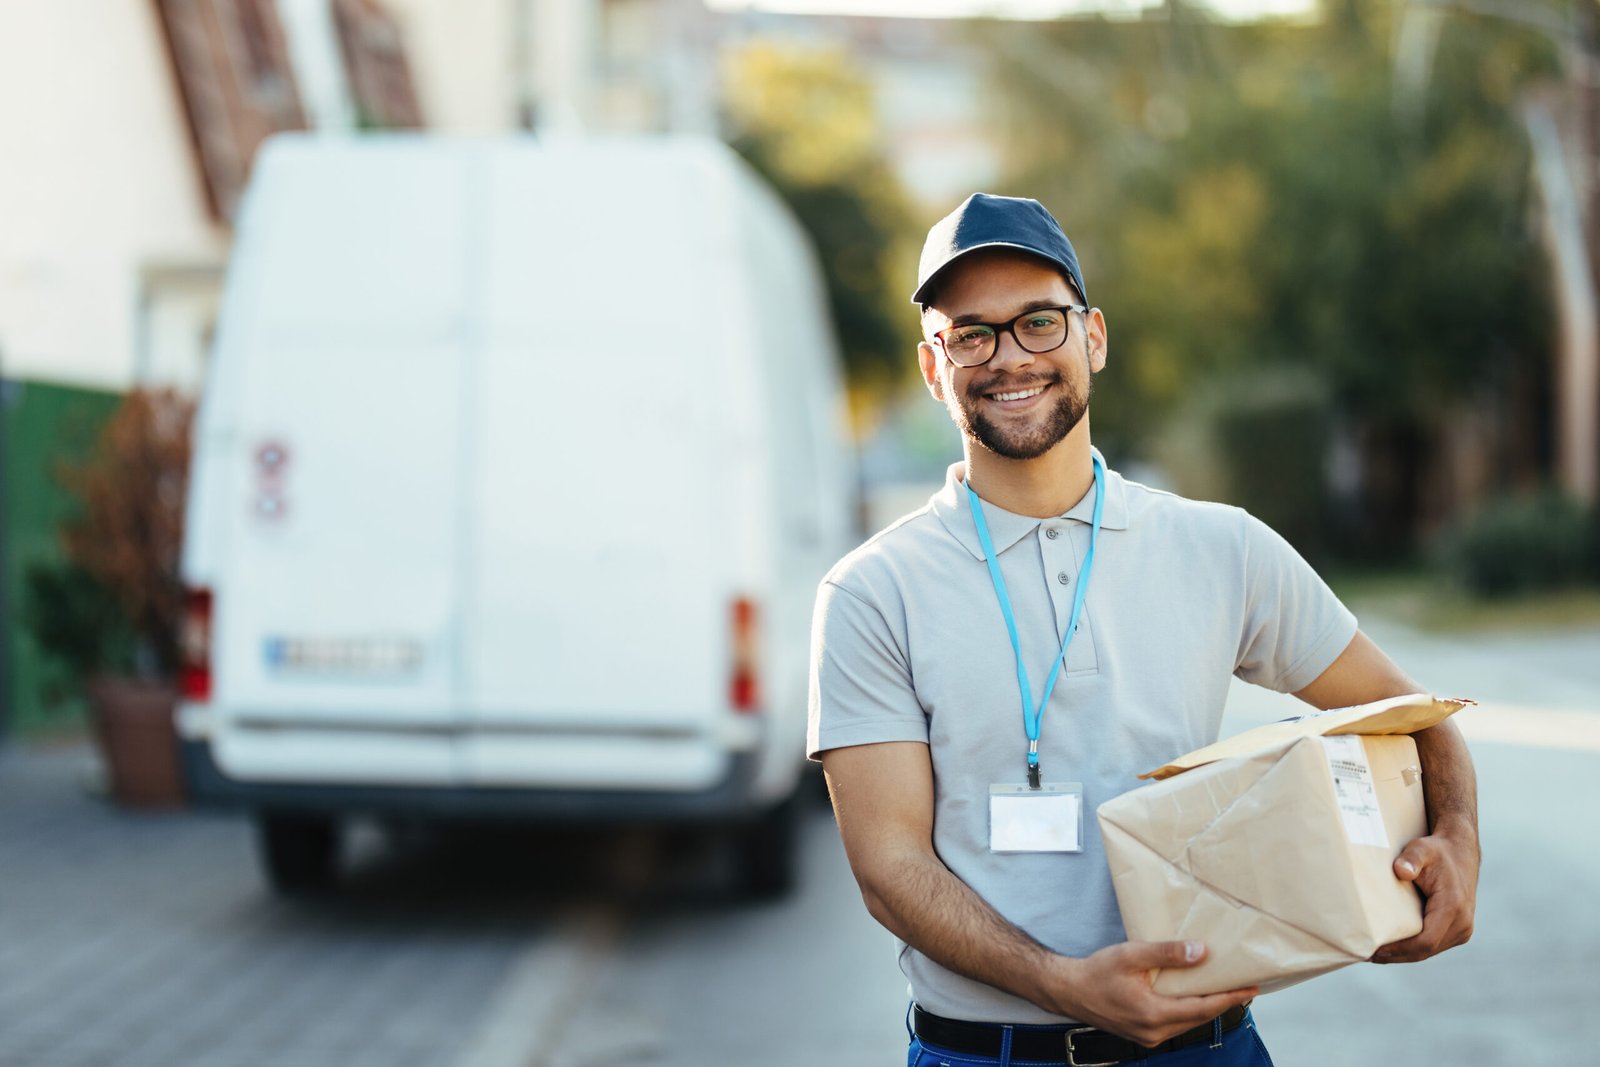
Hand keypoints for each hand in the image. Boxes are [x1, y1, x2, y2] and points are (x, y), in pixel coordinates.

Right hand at [1055, 941, 1257, 1047]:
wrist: (1068, 990)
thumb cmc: (1096, 972)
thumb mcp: (1132, 955)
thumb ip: (1167, 954)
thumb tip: (1201, 952)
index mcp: (1154, 1014)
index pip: (1204, 1008)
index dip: (1230, 998)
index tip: (1251, 988)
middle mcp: (1155, 1031)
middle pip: (1200, 1018)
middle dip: (1224, 1002)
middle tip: (1245, 987)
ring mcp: (1149, 1036)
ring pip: (1188, 1023)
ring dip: (1206, 1008)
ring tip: (1224, 990)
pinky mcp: (1143, 1034)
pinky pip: (1175, 1024)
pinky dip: (1189, 1011)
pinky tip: (1193, 998)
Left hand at [1373, 822, 1478, 963]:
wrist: (1459, 851)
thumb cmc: (1436, 851)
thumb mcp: (1422, 849)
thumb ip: (1411, 859)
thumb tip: (1401, 871)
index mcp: (1453, 908)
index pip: (1426, 941)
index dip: (1399, 950)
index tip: (1375, 950)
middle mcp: (1463, 923)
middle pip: (1425, 951)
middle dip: (1396, 956)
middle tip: (1366, 955)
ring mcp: (1463, 929)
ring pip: (1429, 951)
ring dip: (1403, 955)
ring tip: (1374, 955)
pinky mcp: (1458, 930)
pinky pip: (1433, 945)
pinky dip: (1412, 949)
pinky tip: (1391, 949)